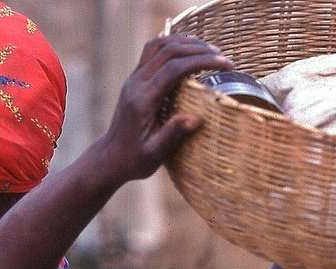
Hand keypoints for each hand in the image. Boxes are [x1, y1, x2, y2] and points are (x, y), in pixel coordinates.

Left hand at [96, 34, 232, 184]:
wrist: (110, 158)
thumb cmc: (134, 160)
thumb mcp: (154, 154)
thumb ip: (173, 134)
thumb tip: (197, 118)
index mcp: (142, 100)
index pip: (173, 69)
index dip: (201, 62)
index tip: (225, 65)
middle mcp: (136, 84)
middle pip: (167, 50)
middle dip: (197, 49)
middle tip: (222, 58)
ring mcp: (134, 79)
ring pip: (158, 45)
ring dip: (184, 42)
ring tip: (209, 50)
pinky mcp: (135, 79)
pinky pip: (153, 51)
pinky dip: (172, 46)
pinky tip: (189, 51)